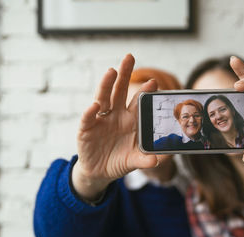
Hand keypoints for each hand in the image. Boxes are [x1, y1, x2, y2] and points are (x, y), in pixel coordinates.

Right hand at [72, 54, 157, 199]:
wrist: (99, 171)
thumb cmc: (119, 161)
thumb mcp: (133, 161)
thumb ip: (144, 159)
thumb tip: (156, 161)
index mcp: (131, 120)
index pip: (138, 101)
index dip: (145, 91)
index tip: (154, 81)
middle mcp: (116, 115)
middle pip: (120, 91)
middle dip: (124, 74)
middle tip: (129, 57)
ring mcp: (101, 120)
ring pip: (103, 98)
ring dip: (106, 85)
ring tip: (112, 71)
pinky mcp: (87, 129)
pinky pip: (89, 118)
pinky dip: (91, 112)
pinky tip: (95, 106)